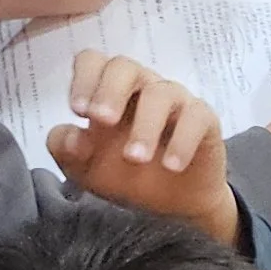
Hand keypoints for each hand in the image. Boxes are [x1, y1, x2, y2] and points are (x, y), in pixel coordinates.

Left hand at [48, 55, 237, 246]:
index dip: (84, 79)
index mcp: (108, 91)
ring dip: (144, 127)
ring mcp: (174, 100)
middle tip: (102, 120)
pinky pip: (196, 117)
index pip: (93, 62)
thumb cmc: (127, 176)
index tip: (78, 111)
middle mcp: (141, 87)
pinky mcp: (203, 120)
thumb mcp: (85, 168)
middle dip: (110, 91)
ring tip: (134, 159)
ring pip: (160, 94)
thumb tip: (72, 137)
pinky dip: (183, 141)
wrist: (173, 206)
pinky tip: (171, 166)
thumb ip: (67, 149)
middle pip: (124, 67)